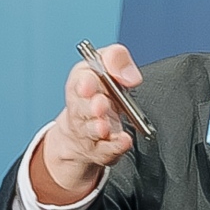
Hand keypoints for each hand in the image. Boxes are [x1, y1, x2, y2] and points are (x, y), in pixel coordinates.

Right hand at [32, 44, 141, 204]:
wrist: (83, 128)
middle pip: (81, 109)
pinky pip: (106, 150)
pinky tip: (124, 141)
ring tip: (104, 126)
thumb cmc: (97, 92)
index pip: (79, 82)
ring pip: (90, 131)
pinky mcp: (100, 150)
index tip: (89, 83)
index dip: (84, 83)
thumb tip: (131, 76)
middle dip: (91, 106)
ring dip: (97, 128)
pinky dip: (114, 146)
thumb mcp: (104, 65)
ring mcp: (89, 132)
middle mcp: (82, 110)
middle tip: (100, 105)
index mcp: (82, 84)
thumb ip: (116, 59)